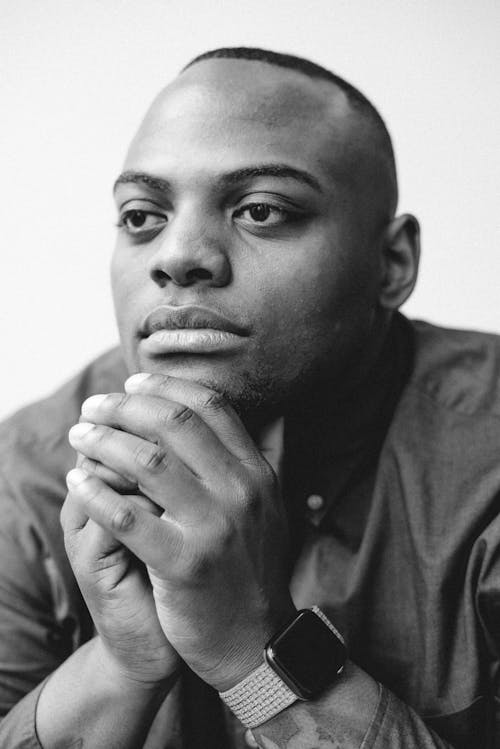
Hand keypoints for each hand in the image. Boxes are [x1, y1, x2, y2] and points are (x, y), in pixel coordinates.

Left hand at [67, 373, 295, 690]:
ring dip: (104, 441)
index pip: (211, 407)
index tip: (132, 384)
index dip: (166, 387)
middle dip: (125, 406)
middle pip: (175, 424)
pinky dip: (96, 493)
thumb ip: (268, 456)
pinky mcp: (183, 564)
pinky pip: (127, 516)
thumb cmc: (251, 567)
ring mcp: (213, 527)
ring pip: (148, 462)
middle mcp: (240, 492)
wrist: (253, 639)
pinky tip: (78, 482)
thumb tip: (274, 411)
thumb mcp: (271, 507)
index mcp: (257, 473)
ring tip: (79, 435)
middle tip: (95, 405)